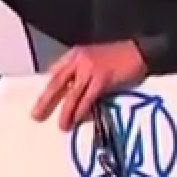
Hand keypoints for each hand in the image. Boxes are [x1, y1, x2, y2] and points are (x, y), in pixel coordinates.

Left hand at [32, 40, 147, 130]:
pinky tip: (77, 120)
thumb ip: (81, 72)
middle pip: (57, 82)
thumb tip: (72, 94)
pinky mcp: (102, 78)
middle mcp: (78, 59)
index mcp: (75, 54)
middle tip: (36, 116)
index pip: (55, 71)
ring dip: (65, 111)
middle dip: (46, 100)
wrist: (140, 50)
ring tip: (61, 126)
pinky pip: (88, 97)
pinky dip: (81, 110)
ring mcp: (90, 68)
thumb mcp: (94, 59)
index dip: (48, 88)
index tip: (41, 101)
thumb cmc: (118, 57)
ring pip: (72, 93)